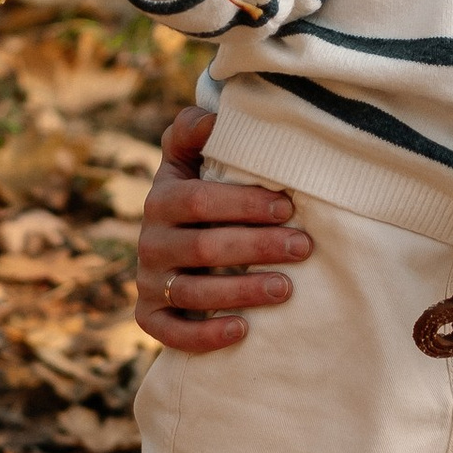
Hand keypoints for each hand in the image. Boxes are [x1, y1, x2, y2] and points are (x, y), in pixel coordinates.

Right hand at [132, 105, 311, 352]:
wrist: (177, 248)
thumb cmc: (201, 196)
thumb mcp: (190, 160)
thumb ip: (193, 132)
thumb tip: (212, 117)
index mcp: (161, 200)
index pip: (197, 200)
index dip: (242, 204)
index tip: (287, 206)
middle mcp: (149, 242)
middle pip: (203, 248)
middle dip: (257, 247)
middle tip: (303, 246)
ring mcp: (149, 282)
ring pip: (193, 293)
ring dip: (242, 292)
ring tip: (287, 288)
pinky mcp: (150, 316)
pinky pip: (172, 333)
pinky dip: (205, 336)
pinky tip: (243, 331)